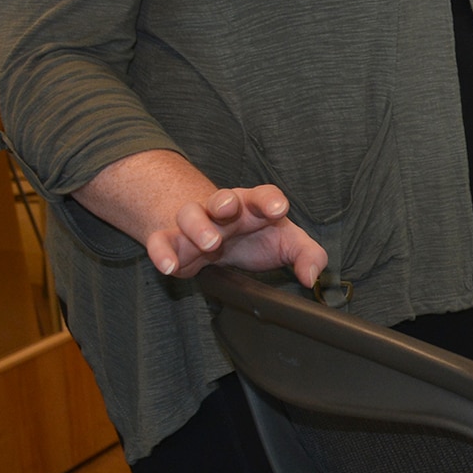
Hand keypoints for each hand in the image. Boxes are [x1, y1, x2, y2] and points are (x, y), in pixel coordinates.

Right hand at [144, 184, 327, 287]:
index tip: (278, 209)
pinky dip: (161, 252)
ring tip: (209, 243)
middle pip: (221, 198)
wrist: (216, 237)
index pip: (264, 195)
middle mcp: (223, 210)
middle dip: (224, 202)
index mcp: (254, 205)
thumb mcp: (287, 243)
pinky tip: (169, 266)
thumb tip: (312, 277)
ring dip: (197, 226)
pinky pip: (161, 241)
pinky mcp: (174, 242)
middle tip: (230, 211)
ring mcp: (196, 223)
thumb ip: (307, 256)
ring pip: (189, 215)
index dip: (270, 199)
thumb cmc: (256, 236)